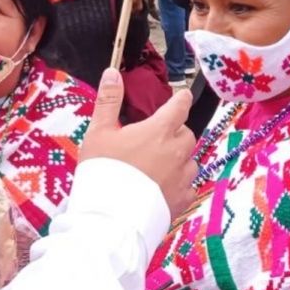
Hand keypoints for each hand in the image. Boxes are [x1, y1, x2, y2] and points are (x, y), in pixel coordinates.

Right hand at [81, 69, 197, 217]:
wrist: (110, 217)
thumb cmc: (103, 171)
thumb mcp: (99, 132)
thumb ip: (109, 101)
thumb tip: (113, 72)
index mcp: (159, 131)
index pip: (181, 106)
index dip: (181, 99)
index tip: (180, 98)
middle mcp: (177, 151)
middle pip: (187, 134)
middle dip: (175, 133)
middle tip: (155, 139)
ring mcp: (183, 177)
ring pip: (190, 160)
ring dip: (178, 159)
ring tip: (157, 166)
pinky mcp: (183, 200)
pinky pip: (188, 186)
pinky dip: (178, 183)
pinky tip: (161, 188)